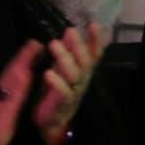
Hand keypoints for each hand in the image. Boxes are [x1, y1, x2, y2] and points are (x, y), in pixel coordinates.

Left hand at [32, 24, 103, 144]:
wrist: (51, 120)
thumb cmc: (55, 90)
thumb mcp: (60, 68)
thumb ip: (65, 51)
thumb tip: (67, 32)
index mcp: (81, 70)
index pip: (93, 53)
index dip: (95, 40)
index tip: (94, 24)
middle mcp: (81, 79)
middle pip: (85, 61)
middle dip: (78, 45)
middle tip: (70, 30)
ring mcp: (73, 91)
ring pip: (75, 75)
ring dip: (64, 59)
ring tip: (53, 44)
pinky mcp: (62, 103)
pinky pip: (63, 92)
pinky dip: (56, 82)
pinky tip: (48, 73)